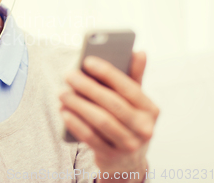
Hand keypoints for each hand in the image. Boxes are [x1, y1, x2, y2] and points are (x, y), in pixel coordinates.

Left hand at [59, 52, 159, 182]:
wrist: (127, 162)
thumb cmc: (128, 121)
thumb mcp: (135, 102)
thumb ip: (135, 77)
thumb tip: (139, 51)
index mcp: (150, 110)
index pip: (129, 87)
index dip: (108, 73)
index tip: (87, 61)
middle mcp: (144, 128)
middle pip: (113, 104)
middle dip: (88, 88)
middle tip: (68, 75)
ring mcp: (129, 145)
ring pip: (101, 121)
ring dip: (78, 105)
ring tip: (62, 93)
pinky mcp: (111, 156)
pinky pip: (90, 138)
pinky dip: (75, 123)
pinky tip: (63, 112)